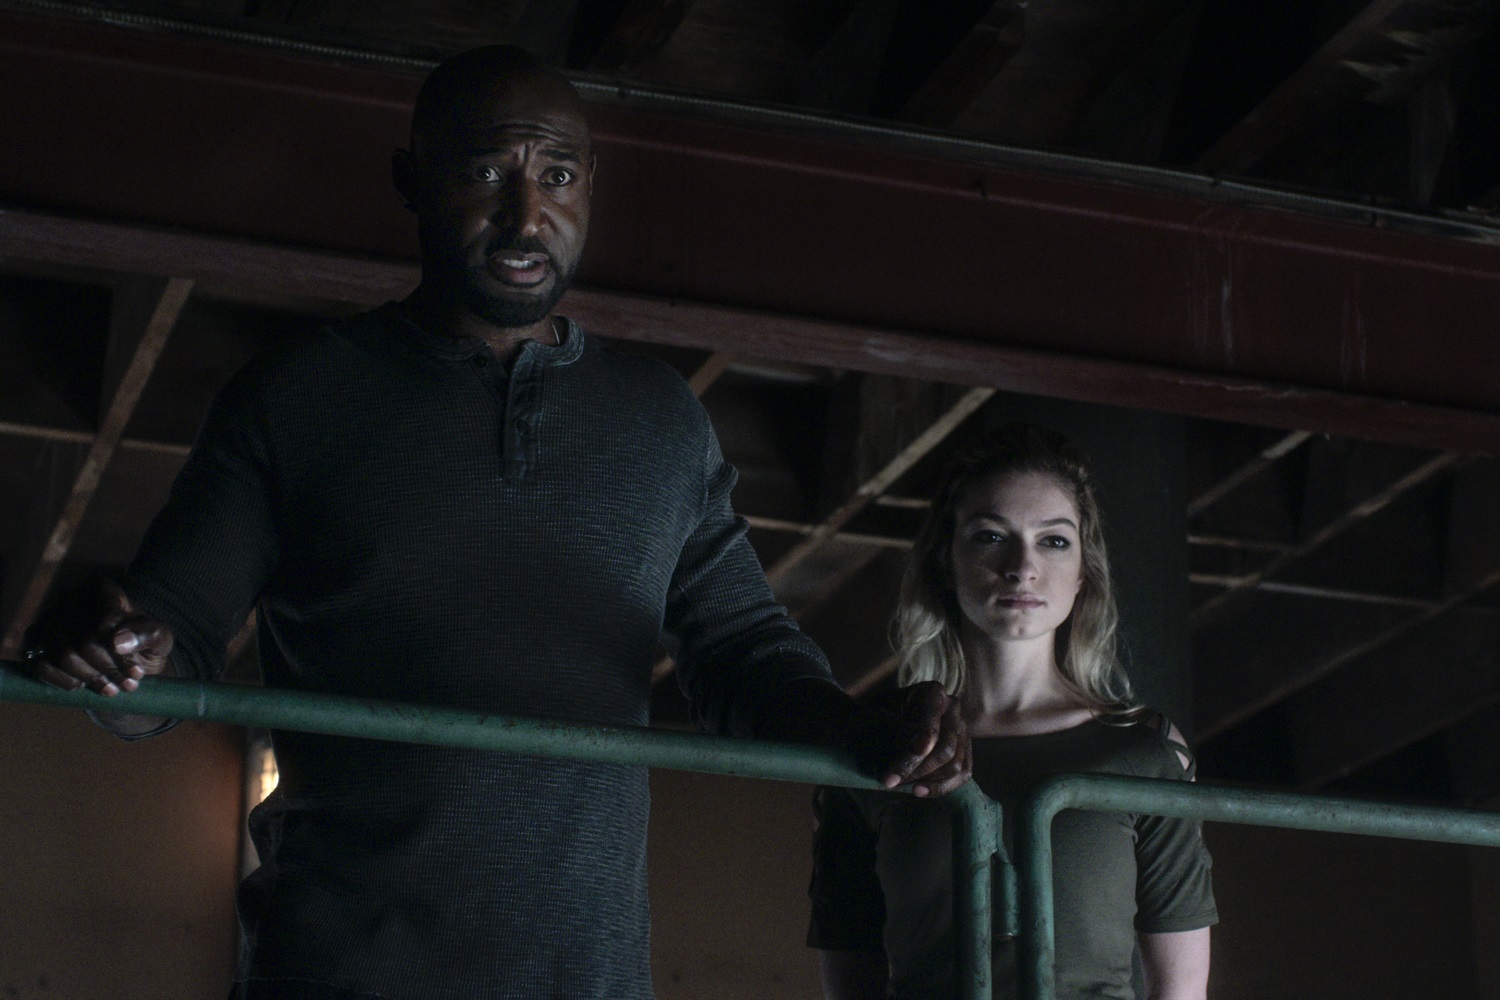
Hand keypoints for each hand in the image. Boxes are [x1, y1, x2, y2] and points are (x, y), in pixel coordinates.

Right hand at [22, 577, 173, 695]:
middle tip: (128, 685)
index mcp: (102, 589)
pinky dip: (63, 681)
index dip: (122, 649)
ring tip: (112, 689)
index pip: (107, 618)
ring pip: (62, 654)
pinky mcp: (36, 644)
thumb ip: (146, 634)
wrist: (123, 656)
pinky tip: (82, 686)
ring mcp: (50, 621)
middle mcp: (71, 599)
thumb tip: (117, 642)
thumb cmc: (142, 642)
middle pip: (84, 640)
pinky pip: (41, 665)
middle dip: (108, 668)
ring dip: (89, 677)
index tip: (137, 670)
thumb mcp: (159, 637)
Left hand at [851, 681, 970, 796]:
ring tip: (900, 786)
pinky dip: (942, 787)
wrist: (885, 715)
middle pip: (945, 750)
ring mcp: (963, 728)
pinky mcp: (965, 748)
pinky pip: (963, 774)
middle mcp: (953, 708)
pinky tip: (918, 791)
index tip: (891, 776)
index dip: (912, 756)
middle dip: (916, 771)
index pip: (929, 730)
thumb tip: (921, 747)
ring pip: (955, 765)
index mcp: (933, 693)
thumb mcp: (877, 715)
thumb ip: (894, 728)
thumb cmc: (879, 713)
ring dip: (926, 781)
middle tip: (889, 782)